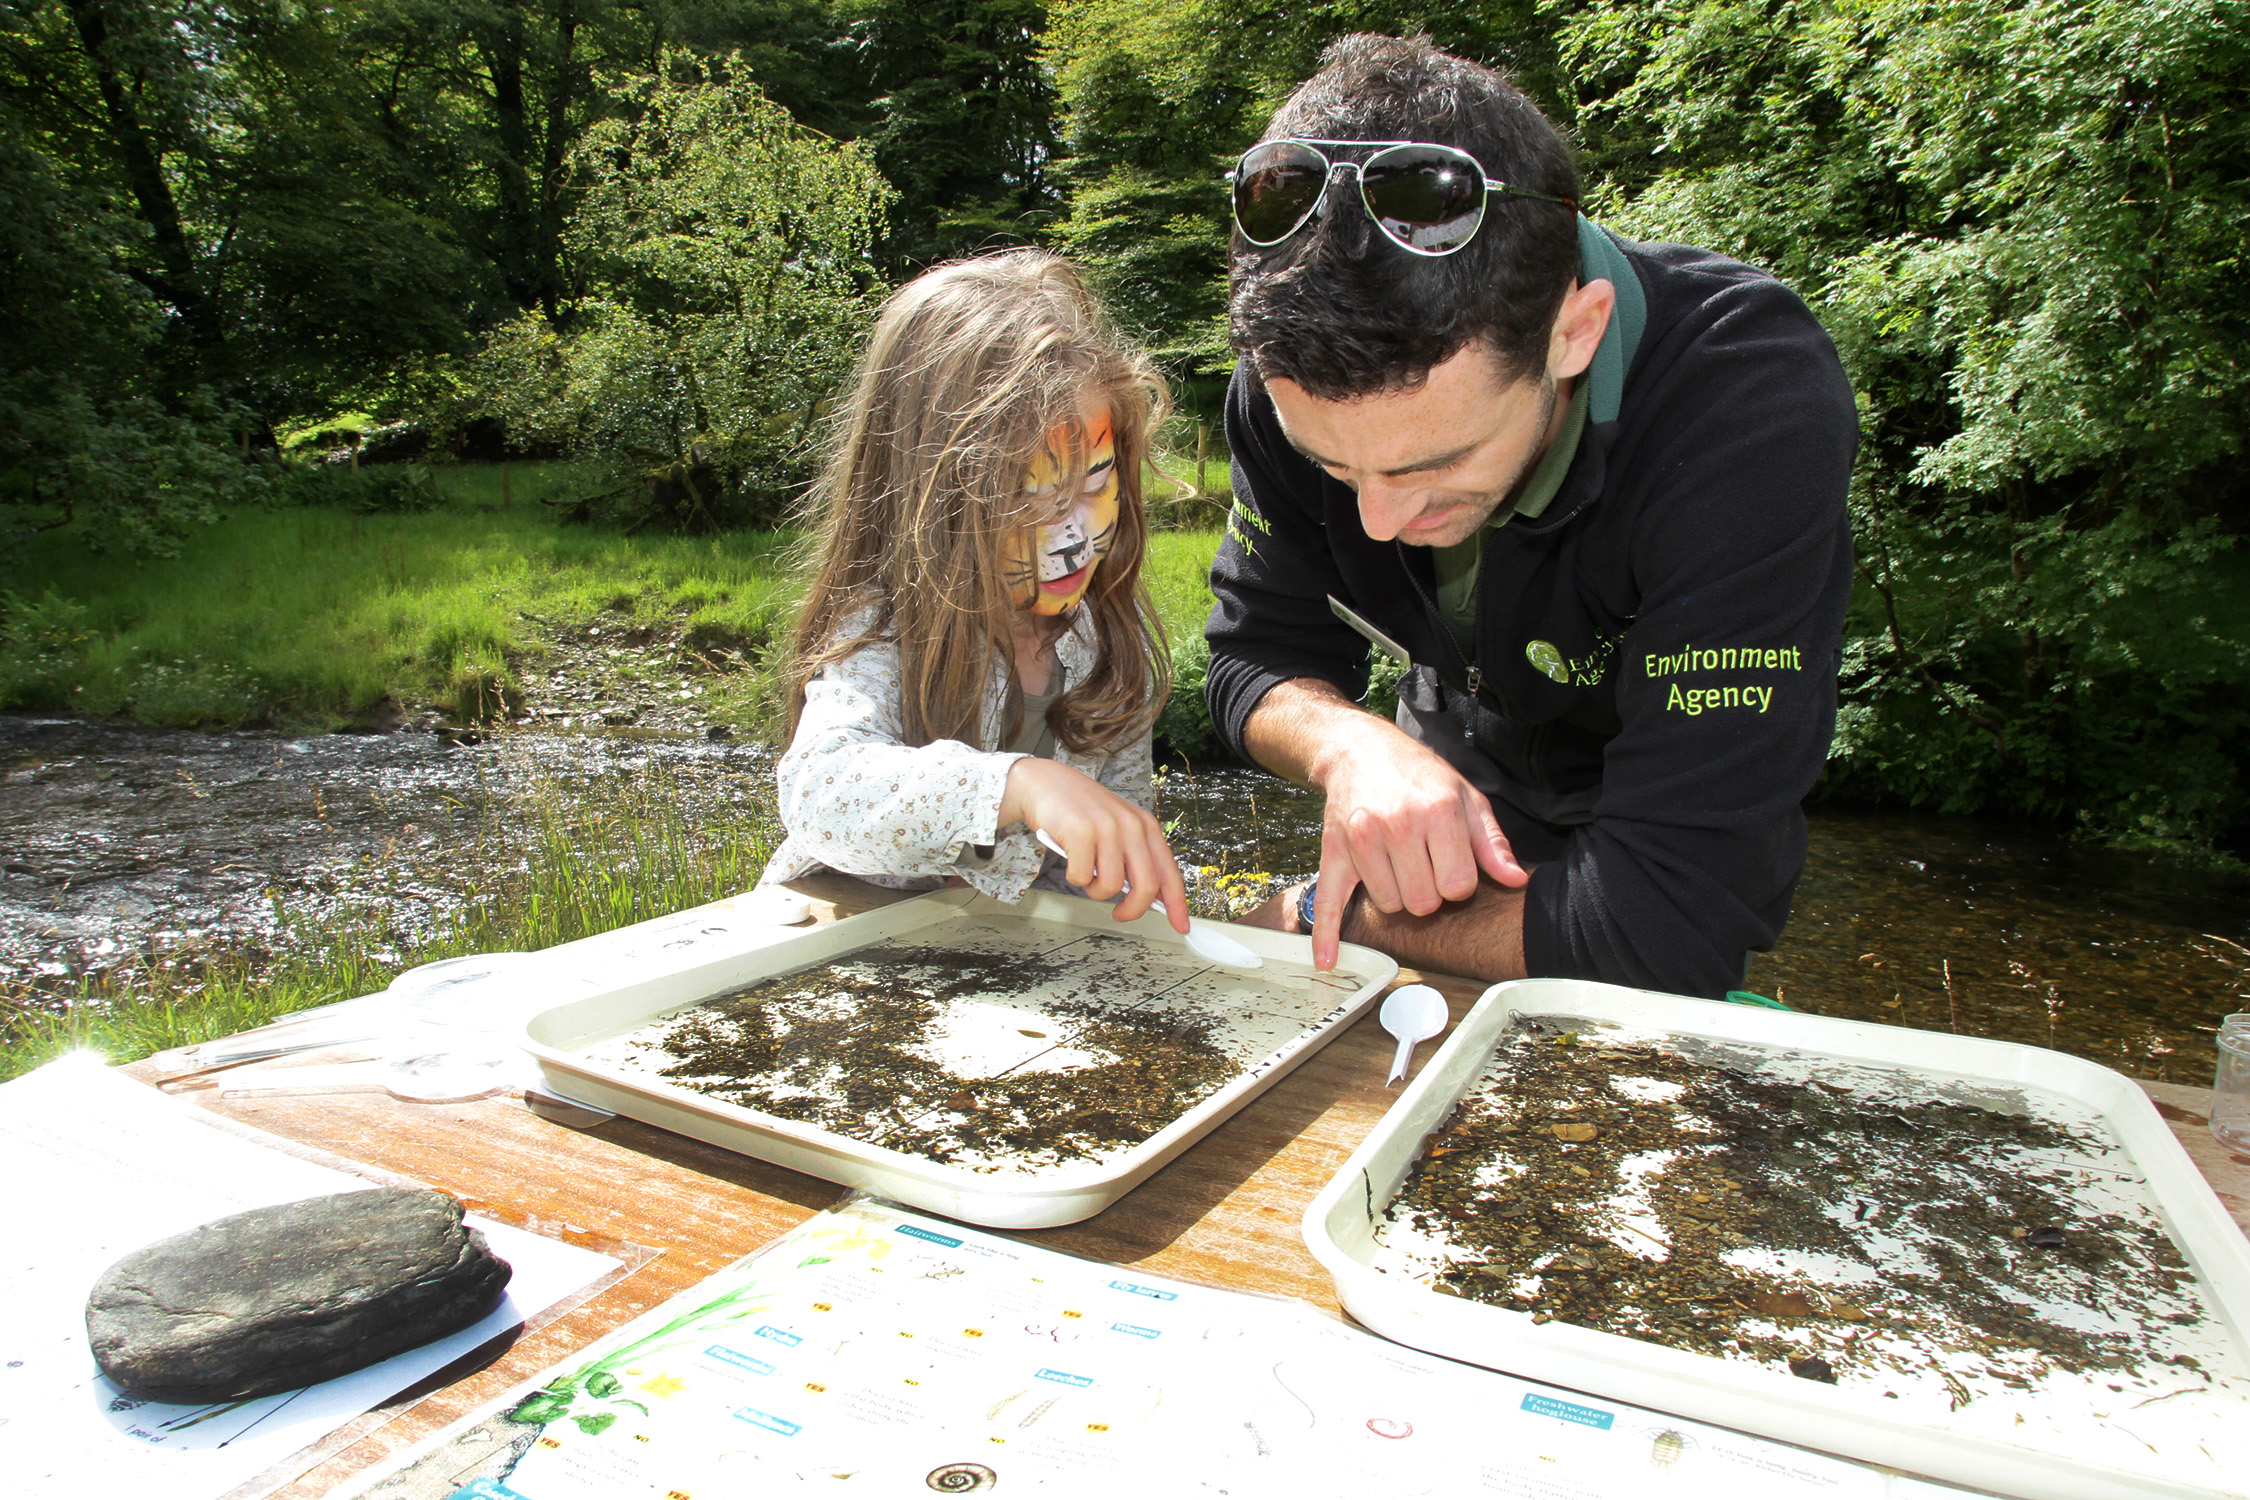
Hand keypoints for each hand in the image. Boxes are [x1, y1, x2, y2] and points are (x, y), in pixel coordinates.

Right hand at [997, 757, 1189, 934]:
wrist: (1046, 783)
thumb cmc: (1081, 811)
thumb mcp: (1117, 827)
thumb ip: (1133, 857)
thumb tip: (1147, 897)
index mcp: (1146, 826)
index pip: (1169, 872)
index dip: (1177, 904)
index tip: (1181, 926)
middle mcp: (1131, 826)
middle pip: (1146, 886)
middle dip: (1133, 909)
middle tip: (1120, 914)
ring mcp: (1107, 828)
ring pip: (1110, 886)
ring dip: (1094, 890)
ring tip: (1086, 872)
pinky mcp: (1081, 832)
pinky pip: (1081, 878)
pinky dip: (1074, 878)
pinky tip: (1071, 860)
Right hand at [1307, 729, 1525, 968]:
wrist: (1361, 751)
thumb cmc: (1420, 776)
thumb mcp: (1467, 798)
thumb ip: (1491, 843)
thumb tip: (1516, 881)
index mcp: (1438, 812)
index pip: (1458, 886)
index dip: (1458, 882)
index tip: (1450, 865)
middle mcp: (1398, 825)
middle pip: (1423, 902)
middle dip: (1428, 892)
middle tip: (1423, 866)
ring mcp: (1362, 840)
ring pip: (1389, 905)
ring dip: (1396, 895)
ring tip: (1396, 864)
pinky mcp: (1334, 852)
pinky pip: (1329, 902)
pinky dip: (1328, 936)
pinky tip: (1329, 961)